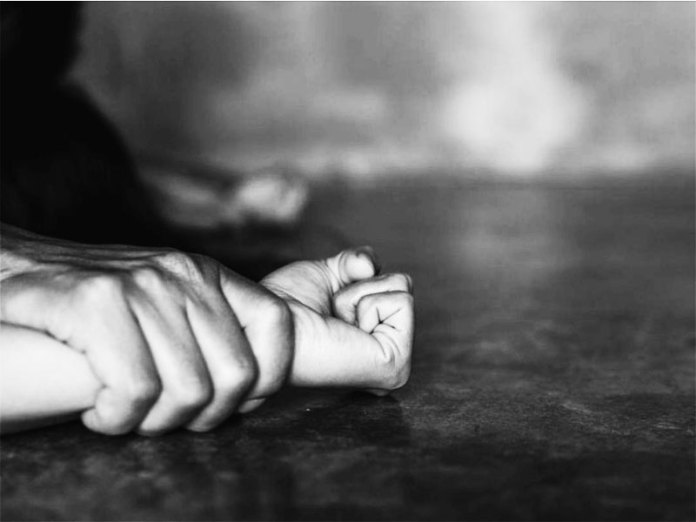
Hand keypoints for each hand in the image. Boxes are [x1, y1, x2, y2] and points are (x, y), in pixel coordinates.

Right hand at [0, 224, 292, 434]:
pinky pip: (136, 391)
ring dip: (154, 421)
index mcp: (206, 274)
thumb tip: (254, 389)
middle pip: (235, 375)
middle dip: (203, 416)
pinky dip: (117, 418)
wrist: (12, 274)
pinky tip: (97, 411)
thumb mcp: (164, 304)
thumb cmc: (95, 308)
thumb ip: (210, 333)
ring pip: (188, 391)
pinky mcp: (95, 303)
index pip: (275, 321)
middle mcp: (181, 274)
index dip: (268, 376)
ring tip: (126, 411)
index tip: (234, 403)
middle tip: (163, 416)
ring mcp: (140, 286)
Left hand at [261, 247, 413, 394]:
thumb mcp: (330, 274)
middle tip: (330, 313)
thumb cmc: (288, 305)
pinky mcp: (395, 367)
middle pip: (402, 283)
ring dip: (359, 294)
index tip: (328, 308)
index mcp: (377, 342)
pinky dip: (367, 302)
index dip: (358, 281)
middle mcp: (389, 356)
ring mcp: (396, 366)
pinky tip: (344, 327)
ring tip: (334, 320)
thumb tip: (370, 266)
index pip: (396, 284)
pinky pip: (402, 302)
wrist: (269, 325)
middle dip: (360, 285)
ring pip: (403, 288)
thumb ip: (357, 263)